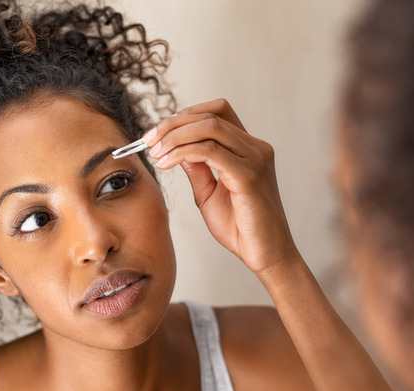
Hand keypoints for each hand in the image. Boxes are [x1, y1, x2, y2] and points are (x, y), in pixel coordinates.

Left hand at [145, 98, 299, 274]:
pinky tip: (167, 162)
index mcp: (249, 149)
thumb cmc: (241, 229)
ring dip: (175, 135)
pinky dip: (183, 151)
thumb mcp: (209, 195)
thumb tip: (179, 149)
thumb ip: (197, 170)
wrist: (265, 256)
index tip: (158, 134)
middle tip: (148, 140)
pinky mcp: (249, 176)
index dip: (185, 116)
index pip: (217, 112)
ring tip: (156, 152)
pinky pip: (210, 151)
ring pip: (209, 127)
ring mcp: (255, 159)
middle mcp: (256, 148)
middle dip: (173, 123)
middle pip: (211, 114)